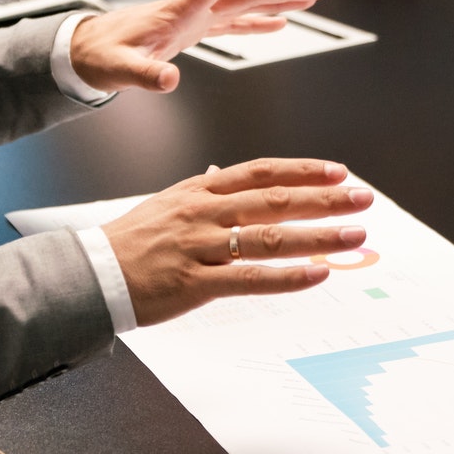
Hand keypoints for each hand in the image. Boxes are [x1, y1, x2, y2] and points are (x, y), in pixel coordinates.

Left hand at [69, 0, 326, 91]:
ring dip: (277, 0)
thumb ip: (146, 76)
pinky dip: (259, 22)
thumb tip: (170, 81)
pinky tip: (279, 24)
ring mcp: (195, 19)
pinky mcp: (193, 31)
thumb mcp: (120, 70)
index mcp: (179, 12)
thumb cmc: (99, 57)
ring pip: (244, 3)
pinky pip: (234, 22)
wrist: (83, 52)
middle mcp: (192, 10)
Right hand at [102, 158, 373, 324]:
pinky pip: (249, 278)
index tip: (338, 171)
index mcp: (199, 189)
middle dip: (324, 198)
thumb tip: (228, 174)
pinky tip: (318, 274)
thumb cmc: (132, 241)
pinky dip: (287, 276)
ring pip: (268, 237)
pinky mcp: (194, 283)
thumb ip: (205, 192)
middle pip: (274, 200)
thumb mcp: (168, 203)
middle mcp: (203, 212)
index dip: (303, 170)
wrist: (91, 274)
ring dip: (318, 235)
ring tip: (354, 235)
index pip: (261, 172)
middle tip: (362, 198)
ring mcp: (199, 246)